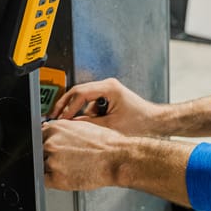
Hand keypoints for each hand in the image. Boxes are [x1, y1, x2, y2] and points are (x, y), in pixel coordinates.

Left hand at [41, 119, 126, 190]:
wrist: (117, 158)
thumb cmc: (106, 143)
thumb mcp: (83, 127)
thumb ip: (64, 131)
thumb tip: (54, 135)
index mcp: (55, 128)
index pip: (39, 136)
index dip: (46, 143)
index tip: (50, 148)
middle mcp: (50, 143)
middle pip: (38, 151)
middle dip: (48, 156)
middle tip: (65, 159)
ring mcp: (52, 161)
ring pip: (42, 166)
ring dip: (53, 168)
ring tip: (71, 167)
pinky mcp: (56, 178)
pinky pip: (46, 181)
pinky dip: (55, 180)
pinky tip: (68, 175)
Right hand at [48, 77, 168, 136]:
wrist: (155, 121)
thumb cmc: (141, 121)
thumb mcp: (111, 125)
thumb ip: (90, 124)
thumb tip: (71, 124)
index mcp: (109, 87)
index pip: (80, 93)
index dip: (68, 106)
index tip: (60, 118)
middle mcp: (108, 85)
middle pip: (79, 91)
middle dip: (66, 105)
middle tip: (55, 116)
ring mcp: (108, 90)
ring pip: (84, 97)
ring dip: (77, 110)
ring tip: (69, 123)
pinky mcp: (109, 97)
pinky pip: (91, 103)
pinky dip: (86, 112)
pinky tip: (85, 123)